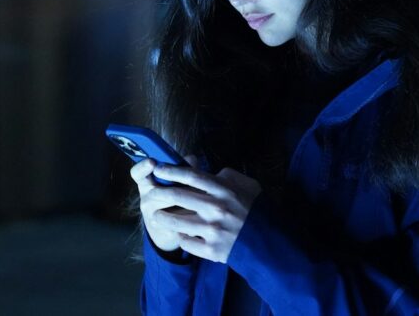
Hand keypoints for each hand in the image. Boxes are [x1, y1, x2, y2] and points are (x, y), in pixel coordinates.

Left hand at [132, 157, 261, 263]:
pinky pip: (186, 242)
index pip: (191, 176)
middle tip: (151, 192)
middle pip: (178, 196)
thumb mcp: (246, 185)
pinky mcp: (211, 249)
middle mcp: (215, 209)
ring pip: (176, 222)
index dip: (172, 170)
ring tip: (156, 215)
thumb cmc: (255, 209)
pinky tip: (179, 234)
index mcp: (223, 190)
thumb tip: (208, 172)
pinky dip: (180, 237)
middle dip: (159, 192)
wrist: (267, 242)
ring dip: (162, 217)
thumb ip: (227, 176)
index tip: (158, 168)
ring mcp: (212, 230)